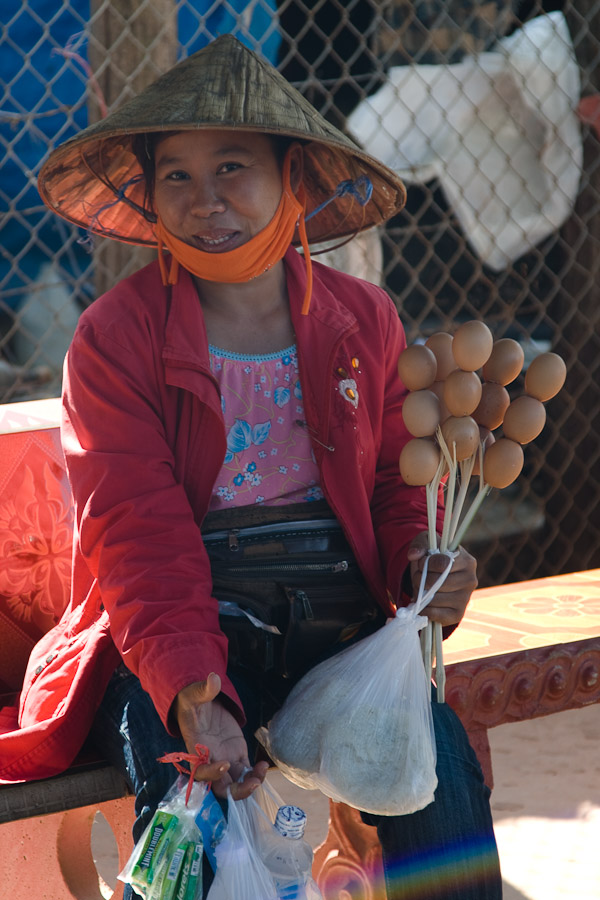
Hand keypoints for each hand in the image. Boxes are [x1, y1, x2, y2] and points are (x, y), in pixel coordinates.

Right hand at [174, 672, 268, 798]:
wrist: (203, 705)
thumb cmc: (194, 701)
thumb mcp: (195, 694)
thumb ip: (204, 690)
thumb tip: (213, 678)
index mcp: (196, 751)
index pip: (201, 771)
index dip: (212, 772)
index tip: (225, 763)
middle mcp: (210, 761)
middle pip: (221, 787)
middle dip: (236, 790)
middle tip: (252, 783)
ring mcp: (225, 760)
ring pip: (236, 783)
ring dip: (249, 784)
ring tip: (261, 772)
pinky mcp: (237, 756)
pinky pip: (246, 772)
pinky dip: (255, 774)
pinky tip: (263, 765)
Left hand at [407, 532, 477, 626]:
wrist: (437, 578)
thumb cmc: (433, 558)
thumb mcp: (427, 544)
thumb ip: (420, 545)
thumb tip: (414, 556)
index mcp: (467, 561)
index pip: (442, 563)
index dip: (426, 563)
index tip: (421, 562)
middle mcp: (471, 580)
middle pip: (437, 582)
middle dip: (420, 579)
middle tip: (418, 577)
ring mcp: (466, 599)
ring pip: (435, 599)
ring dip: (421, 594)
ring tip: (421, 588)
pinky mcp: (458, 614)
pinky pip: (436, 614)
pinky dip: (424, 610)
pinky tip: (423, 603)